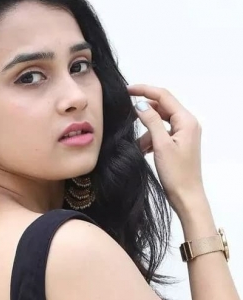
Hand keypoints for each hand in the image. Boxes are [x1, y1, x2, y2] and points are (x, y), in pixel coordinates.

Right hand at [127, 84, 205, 212]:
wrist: (186, 196)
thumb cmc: (176, 174)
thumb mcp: (161, 145)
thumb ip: (151, 121)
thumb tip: (140, 105)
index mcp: (186, 120)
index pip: (164, 96)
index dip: (145, 90)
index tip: (127, 90)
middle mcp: (187, 124)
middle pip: (162, 108)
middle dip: (144, 112)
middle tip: (125, 114)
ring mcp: (183, 134)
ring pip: (159, 123)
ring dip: (146, 131)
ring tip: (136, 145)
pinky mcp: (178, 144)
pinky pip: (161, 135)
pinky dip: (150, 140)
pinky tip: (142, 150)